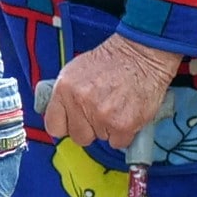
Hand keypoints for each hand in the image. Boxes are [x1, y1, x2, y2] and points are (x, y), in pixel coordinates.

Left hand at [43, 34, 181, 150]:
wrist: (142, 54)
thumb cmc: (112, 60)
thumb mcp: (75, 70)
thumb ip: (65, 95)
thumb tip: (59, 113)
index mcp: (64, 89)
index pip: (53, 126)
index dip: (65, 126)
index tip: (73, 124)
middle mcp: (80, 103)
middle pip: (78, 137)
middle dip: (89, 129)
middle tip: (100, 113)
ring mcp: (101, 115)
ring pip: (101, 138)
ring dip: (109, 128)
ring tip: (117, 106)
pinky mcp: (123, 124)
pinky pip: (119, 142)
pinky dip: (125, 133)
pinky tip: (127, 114)